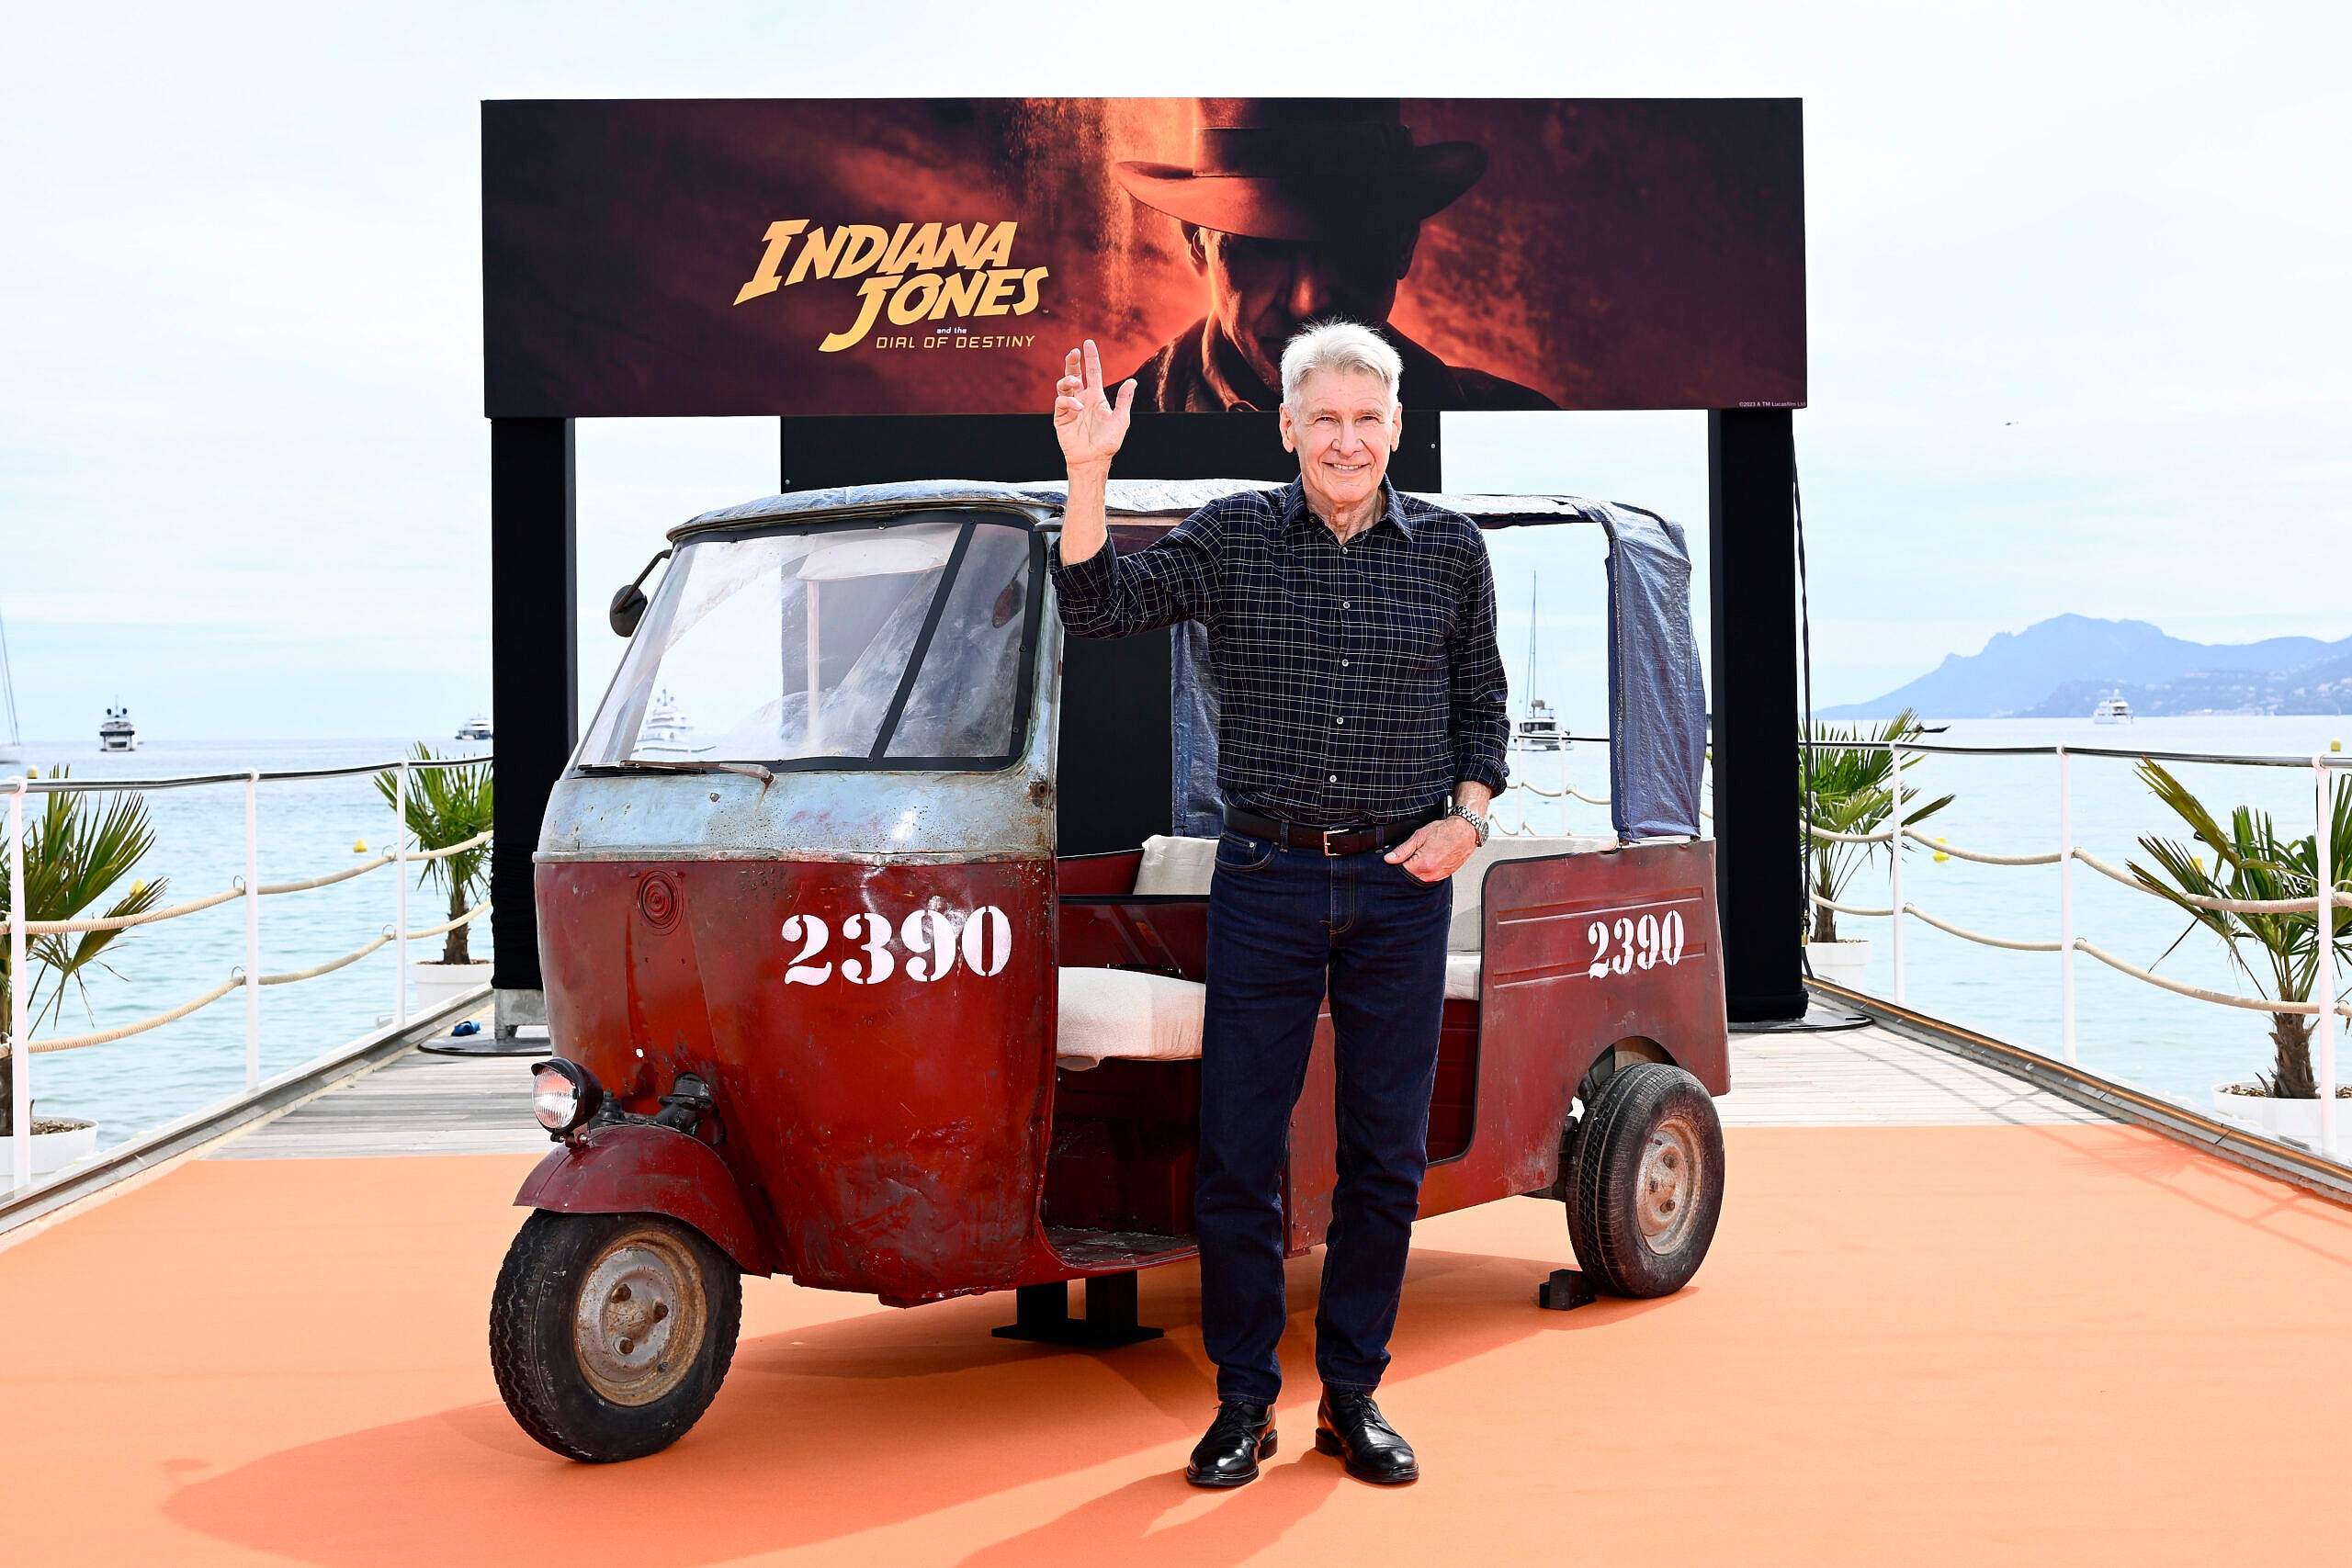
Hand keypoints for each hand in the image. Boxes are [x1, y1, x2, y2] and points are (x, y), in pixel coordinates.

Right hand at [1053, 340, 1134, 469]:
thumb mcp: (1121, 419)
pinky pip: (1061, 402)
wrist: (1094, 459)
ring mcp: (1070, 408)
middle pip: (1073, 374)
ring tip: (1076, 383)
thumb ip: (1124, 400)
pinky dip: (1068, 401)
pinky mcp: (1061, 417)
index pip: (1092, 373)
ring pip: (1063, 385)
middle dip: (1072, 361)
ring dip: (1068, 380)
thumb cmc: (1109, 442)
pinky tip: (1078, 408)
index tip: (1087, 343)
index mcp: (1095, 397)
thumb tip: (1132, 381)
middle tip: (1074, 352)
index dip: (1090, 358)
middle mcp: (1081, 399)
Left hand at [1385, 814, 1477, 882]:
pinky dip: (1426, 872)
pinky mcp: (1445, 875)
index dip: (1396, 866)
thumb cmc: (1446, 831)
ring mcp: (1439, 876)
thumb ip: (1403, 850)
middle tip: (1410, 856)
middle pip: (1410, 878)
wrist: (1465, 831)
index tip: (1396, 860)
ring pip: (1420, 879)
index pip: (1401, 872)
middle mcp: (1432, 874)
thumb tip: (1389, 859)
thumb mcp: (1419, 836)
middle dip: (1407, 869)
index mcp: (1423, 864)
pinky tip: (1429, 860)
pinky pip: (1431, 878)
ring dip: (1417, 871)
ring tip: (1421, 856)